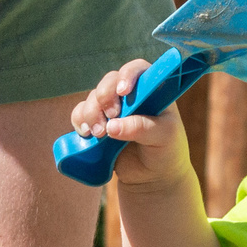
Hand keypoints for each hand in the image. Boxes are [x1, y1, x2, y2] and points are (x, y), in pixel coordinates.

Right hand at [71, 60, 194, 188]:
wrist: (154, 177)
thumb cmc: (167, 150)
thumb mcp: (164, 137)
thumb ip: (142, 128)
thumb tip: (113, 126)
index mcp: (151, 90)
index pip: (137, 69)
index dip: (127, 75)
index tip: (123, 91)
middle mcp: (129, 95)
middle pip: (109, 82)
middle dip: (105, 97)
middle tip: (111, 117)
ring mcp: (112, 109)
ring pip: (92, 98)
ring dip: (91, 112)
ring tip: (100, 133)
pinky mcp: (98, 124)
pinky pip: (80, 114)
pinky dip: (79, 121)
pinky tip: (86, 134)